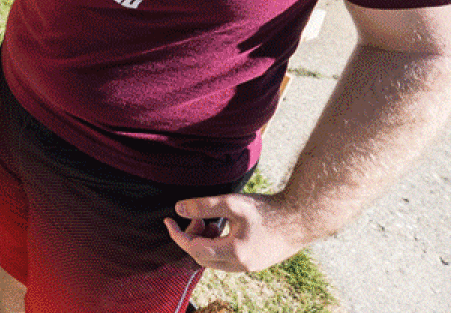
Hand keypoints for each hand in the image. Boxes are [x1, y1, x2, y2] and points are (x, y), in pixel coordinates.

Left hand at [165, 193, 306, 272]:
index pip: (194, 250)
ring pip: (214, 259)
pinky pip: (227, 258)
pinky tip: (223, 226)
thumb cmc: (268, 210)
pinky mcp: (256, 262)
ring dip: (205, 240)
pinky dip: (218, 243)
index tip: (167, 221)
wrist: (302, 217)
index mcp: (234, 254)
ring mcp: (250, 267)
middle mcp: (241, 266)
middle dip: (192, 237)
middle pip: (202, 258)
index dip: (178, 235)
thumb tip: (178, 209)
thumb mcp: (232, 203)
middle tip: (195, 217)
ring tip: (210, 220)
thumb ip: (203, 206)